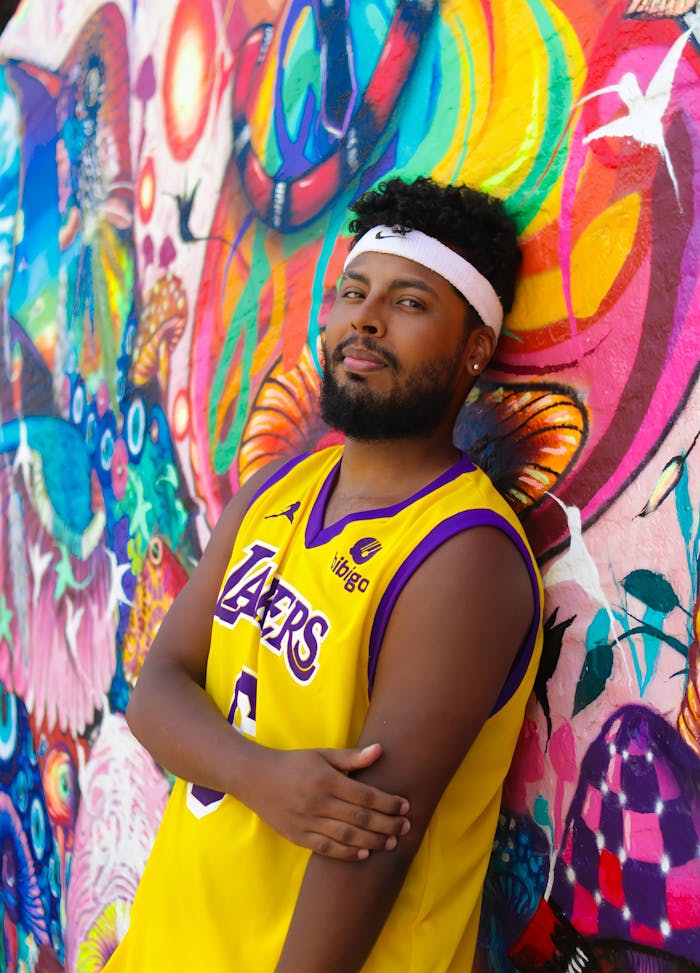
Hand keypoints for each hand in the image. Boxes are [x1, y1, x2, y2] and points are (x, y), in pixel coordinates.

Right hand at [243, 743, 409, 860]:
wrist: (255, 778)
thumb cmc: (293, 763)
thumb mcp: (321, 754)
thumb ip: (351, 757)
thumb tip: (381, 750)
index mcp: (326, 780)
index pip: (365, 795)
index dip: (388, 802)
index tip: (405, 806)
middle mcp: (318, 802)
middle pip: (360, 818)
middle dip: (387, 824)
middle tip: (407, 827)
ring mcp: (307, 822)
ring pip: (347, 836)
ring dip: (373, 841)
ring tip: (392, 843)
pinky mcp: (298, 836)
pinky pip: (326, 849)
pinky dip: (346, 854)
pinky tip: (364, 854)